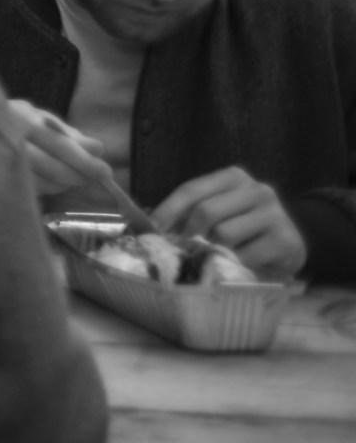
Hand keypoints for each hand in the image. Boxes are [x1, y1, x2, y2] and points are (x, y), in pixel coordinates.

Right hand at [7, 99, 112, 197]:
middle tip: (95, 177)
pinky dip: (48, 188)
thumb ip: (67, 133)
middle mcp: (4, 138)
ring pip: (41, 182)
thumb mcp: (38, 118)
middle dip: (78, 174)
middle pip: (50, 166)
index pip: (57, 144)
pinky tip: (53, 181)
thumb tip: (97, 149)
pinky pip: (29, 190)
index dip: (83, 160)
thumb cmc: (10, 121)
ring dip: (64, 183)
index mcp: (18, 117)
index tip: (104, 171)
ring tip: (73, 177)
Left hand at [152, 167, 307, 278]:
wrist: (291, 244)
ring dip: (211, 250)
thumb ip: (191, 212)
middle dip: (188, 233)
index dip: (167, 211)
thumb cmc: (245, 228)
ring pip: (224, 234)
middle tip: (180, 250)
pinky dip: (232, 264)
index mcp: (234, 177)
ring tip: (210, 258)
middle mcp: (256, 189)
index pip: (191, 189)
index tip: (152, 229)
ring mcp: (274, 213)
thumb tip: (151, 225)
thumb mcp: (220, 211)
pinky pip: (245, 255)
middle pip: (206, 211)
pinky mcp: (285, 239)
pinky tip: (234, 265)